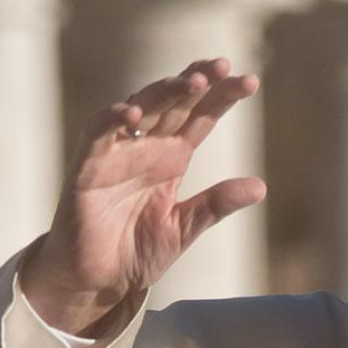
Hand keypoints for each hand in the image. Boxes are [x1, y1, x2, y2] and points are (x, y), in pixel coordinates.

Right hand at [21, 58, 264, 335]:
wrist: (97, 282)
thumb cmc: (136, 250)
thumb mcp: (185, 227)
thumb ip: (217, 204)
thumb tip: (260, 186)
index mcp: (171, 158)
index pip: (200, 117)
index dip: (221, 96)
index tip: (249, 81)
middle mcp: (145, 148)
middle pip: (173, 103)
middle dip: (196, 81)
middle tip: (222, 65)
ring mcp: (115, 155)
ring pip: (139, 109)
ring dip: (162, 92)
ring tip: (191, 81)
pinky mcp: (86, 170)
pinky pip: (96, 137)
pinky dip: (111, 121)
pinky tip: (133, 114)